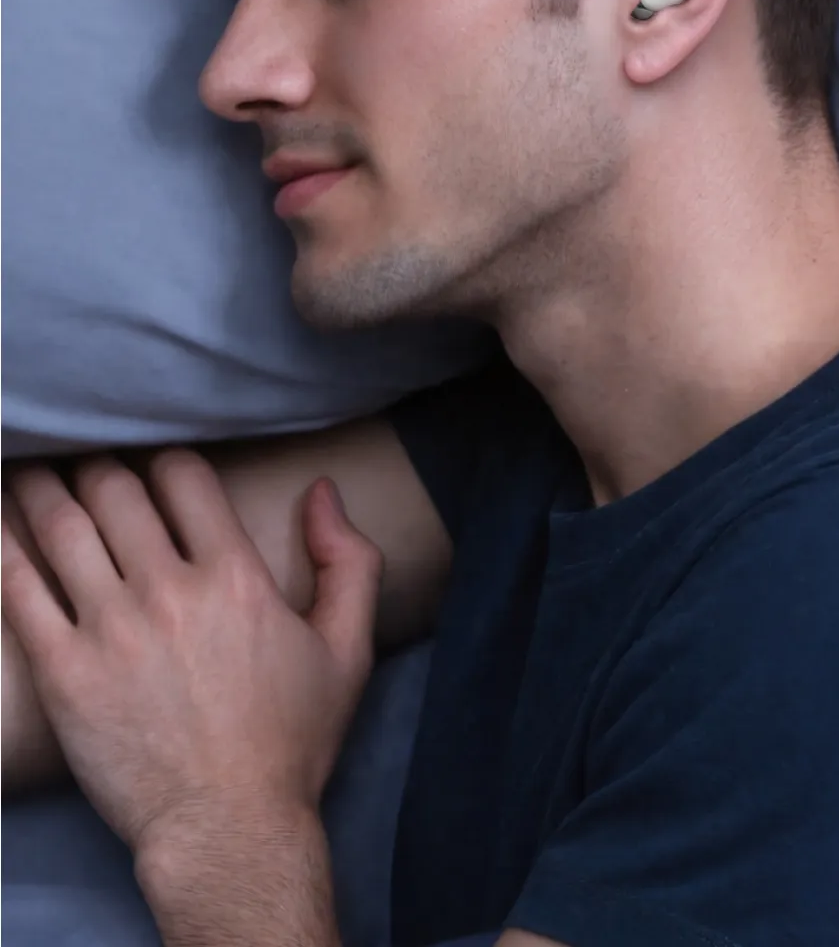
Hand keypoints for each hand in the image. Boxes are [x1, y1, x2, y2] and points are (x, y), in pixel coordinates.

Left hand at [0, 452, 381, 860]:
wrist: (229, 832)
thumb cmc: (290, 744)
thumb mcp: (348, 650)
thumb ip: (348, 561)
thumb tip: (323, 490)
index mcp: (235, 575)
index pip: (183, 475)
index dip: (164, 461)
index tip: (151, 468)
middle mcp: (169, 590)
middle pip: (115, 490)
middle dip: (97, 467)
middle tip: (83, 464)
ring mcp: (111, 630)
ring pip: (64, 527)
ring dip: (43, 489)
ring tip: (31, 475)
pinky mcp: (65, 674)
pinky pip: (21, 591)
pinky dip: (6, 548)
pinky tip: (1, 526)